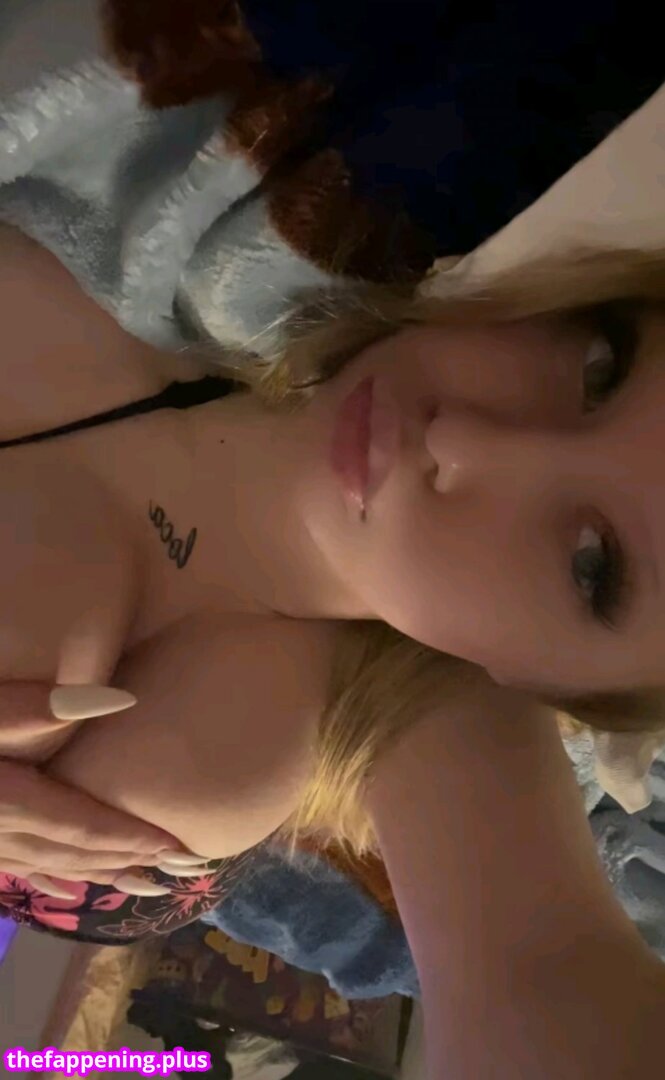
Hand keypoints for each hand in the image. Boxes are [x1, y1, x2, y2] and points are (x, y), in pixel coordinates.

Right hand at [0, 682, 193, 895]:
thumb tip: (118, 700)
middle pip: (74, 852)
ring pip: (51, 867)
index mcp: (7, 803)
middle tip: (180, 865)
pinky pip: (20, 871)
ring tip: (145, 879)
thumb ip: (33, 708)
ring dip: (100, 872)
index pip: (82, 826)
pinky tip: (70, 886)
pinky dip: (53, 878)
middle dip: (129, 858)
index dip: (131, 836)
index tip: (177, 844)